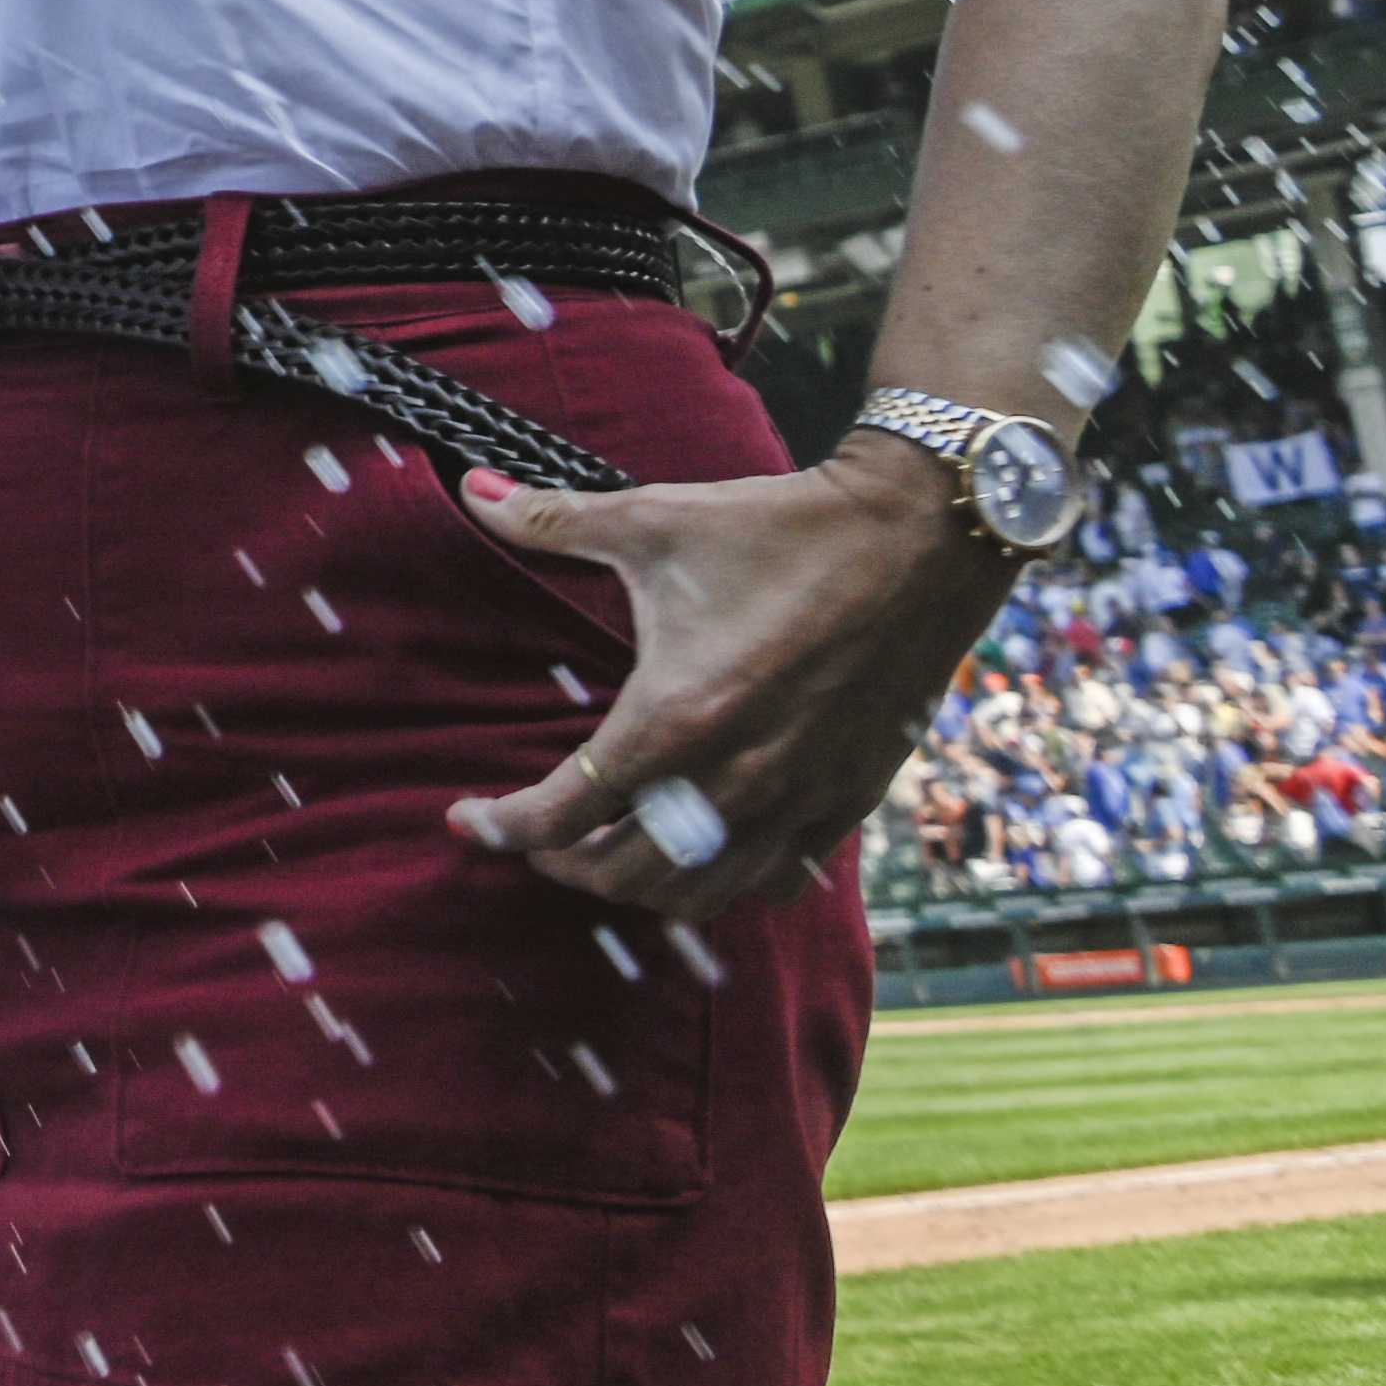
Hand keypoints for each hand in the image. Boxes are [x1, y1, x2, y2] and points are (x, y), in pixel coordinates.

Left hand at [445, 447, 1019, 918]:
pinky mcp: (849, 802)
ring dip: (639, 887)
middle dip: (563, 864)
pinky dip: (724, 885)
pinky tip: (700, 856)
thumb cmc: (780, 530)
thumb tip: (472, 490)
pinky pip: (774, 882)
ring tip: (607, 852)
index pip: (563, 814)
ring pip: (699, 895)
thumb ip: (552, 520)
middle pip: (623, 873)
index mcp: (674, 719)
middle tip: (535, 838)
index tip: (466, 820)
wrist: (919, 539)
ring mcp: (797, 800)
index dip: (502, 827)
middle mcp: (734, 779)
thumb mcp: (655, 520)